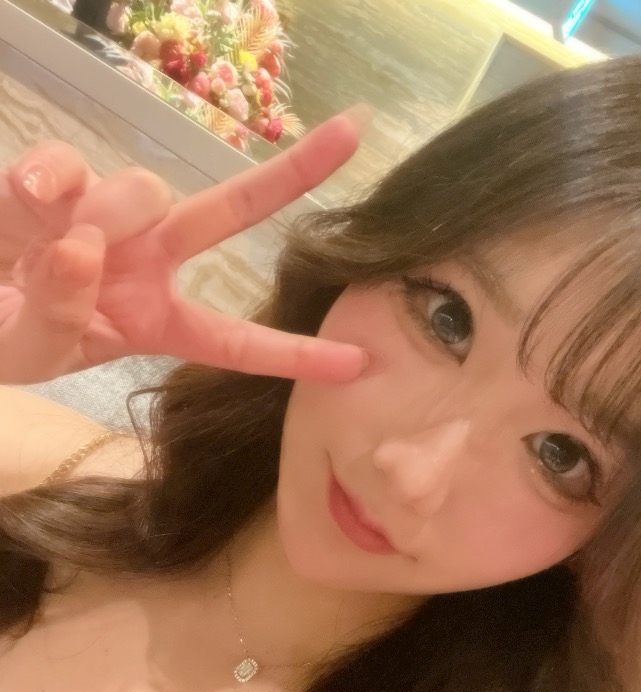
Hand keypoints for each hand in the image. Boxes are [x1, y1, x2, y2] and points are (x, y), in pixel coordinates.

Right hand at [0, 114, 367, 383]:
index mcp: (155, 322)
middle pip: (224, 212)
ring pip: (144, 192)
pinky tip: (32, 196)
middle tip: (351, 131)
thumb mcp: (33, 353)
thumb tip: (83, 246)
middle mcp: (143, 261)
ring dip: (110, 215)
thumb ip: (57, 317)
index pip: (233, 341)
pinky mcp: (54, 181)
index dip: (292, 354)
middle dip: (290, 176)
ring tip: (54, 246)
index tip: (358, 364)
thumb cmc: (2, 335)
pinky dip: (51, 179)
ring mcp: (104, 215)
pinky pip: (67, 165)